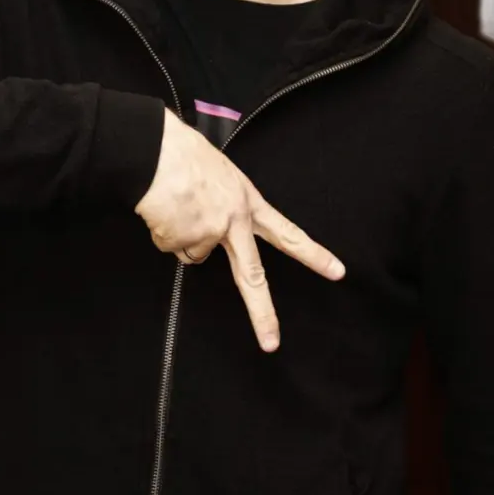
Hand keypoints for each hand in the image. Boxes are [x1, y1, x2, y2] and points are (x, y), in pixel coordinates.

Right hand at [135, 110, 343, 351]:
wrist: (156, 152)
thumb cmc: (184, 155)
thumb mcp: (221, 175)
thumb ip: (227, 206)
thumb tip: (210, 233)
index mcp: (248, 202)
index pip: (288, 232)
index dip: (313, 254)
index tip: (337, 271)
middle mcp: (234, 222)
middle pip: (252, 277)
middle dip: (262, 313)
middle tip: (271, 342)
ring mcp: (209, 235)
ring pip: (194, 254)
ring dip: (182, 235)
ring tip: (175, 206)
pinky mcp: (183, 241)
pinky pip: (171, 246)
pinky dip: (164, 232)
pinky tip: (164, 210)